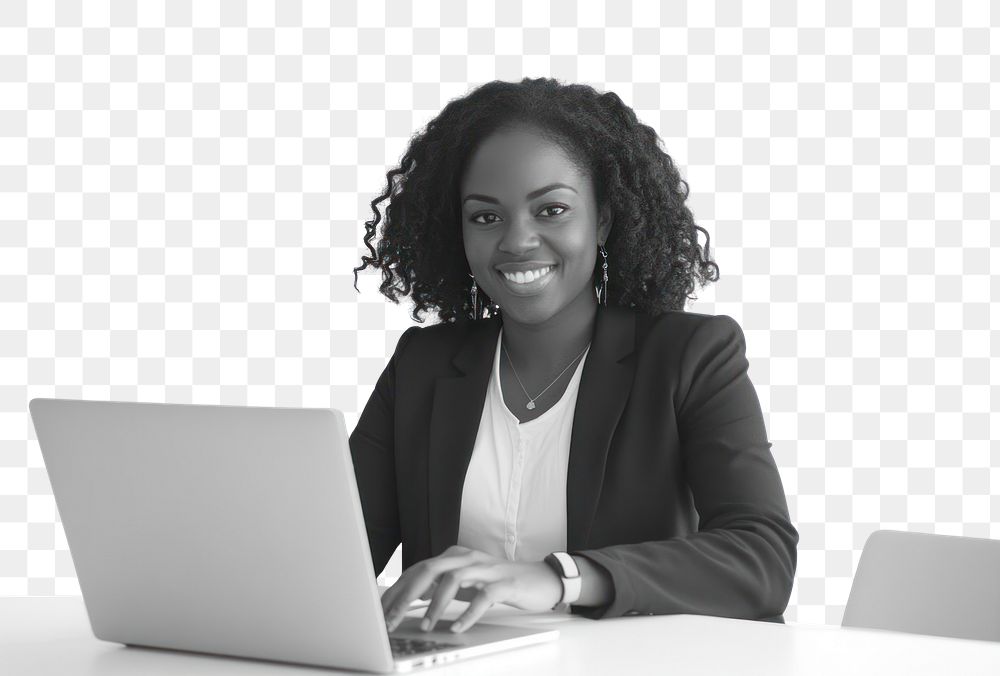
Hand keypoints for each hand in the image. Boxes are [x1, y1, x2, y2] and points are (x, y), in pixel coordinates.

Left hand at [380, 545, 563, 632]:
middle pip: (429, 571)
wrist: (541, 579)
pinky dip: (467, 613)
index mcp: (454, 556)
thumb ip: (441, 586)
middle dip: (406, 596)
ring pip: (453, 580)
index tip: (380, 611)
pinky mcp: (505, 584)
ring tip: (425, 626)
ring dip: (435, 605)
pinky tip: (457, 627)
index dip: (396, 591)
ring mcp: (486, 569)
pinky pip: (482, 597)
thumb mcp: (466, 583)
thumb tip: (410, 600)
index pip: (417, 570)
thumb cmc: (499, 583)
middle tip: (391, 620)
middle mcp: (467, 558)